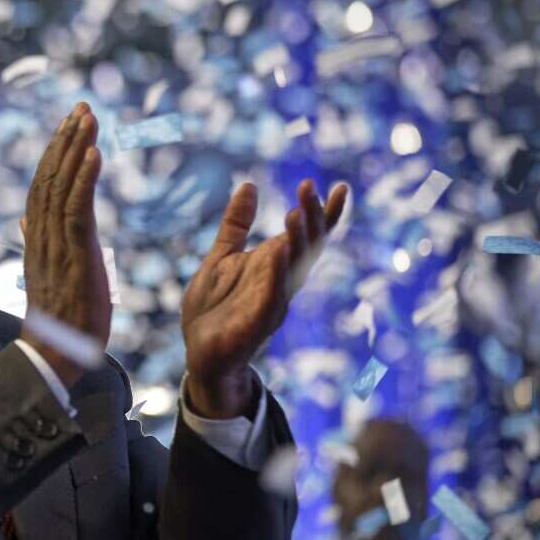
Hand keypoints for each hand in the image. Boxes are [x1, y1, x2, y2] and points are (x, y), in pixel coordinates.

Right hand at [19, 102, 109, 386]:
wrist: (52, 357)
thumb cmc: (57, 324)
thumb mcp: (46, 276)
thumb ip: (36, 244)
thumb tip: (27, 221)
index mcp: (37, 241)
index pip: (43, 189)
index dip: (55, 155)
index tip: (68, 126)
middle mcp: (42, 237)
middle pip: (49, 179)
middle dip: (65, 140)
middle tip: (81, 108)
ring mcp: (56, 245)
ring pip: (61, 187)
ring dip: (76, 149)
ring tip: (88, 117)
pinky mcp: (74, 255)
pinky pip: (77, 210)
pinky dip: (84, 179)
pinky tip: (95, 153)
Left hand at [181, 178, 348, 417]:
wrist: (200, 353)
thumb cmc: (213, 308)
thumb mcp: (221, 256)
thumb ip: (236, 224)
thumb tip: (250, 185)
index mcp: (274, 264)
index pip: (307, 235)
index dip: (324, 213)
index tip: (339, 186)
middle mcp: (281, 281)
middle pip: (308, 247)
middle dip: (312, 218)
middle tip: (309, 187)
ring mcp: (273, 301)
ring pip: (295, 268)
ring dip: (297, 241)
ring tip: (295, 212)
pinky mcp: (257, 320)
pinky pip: (272, 294)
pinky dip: (277, 273)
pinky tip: (279, 250)